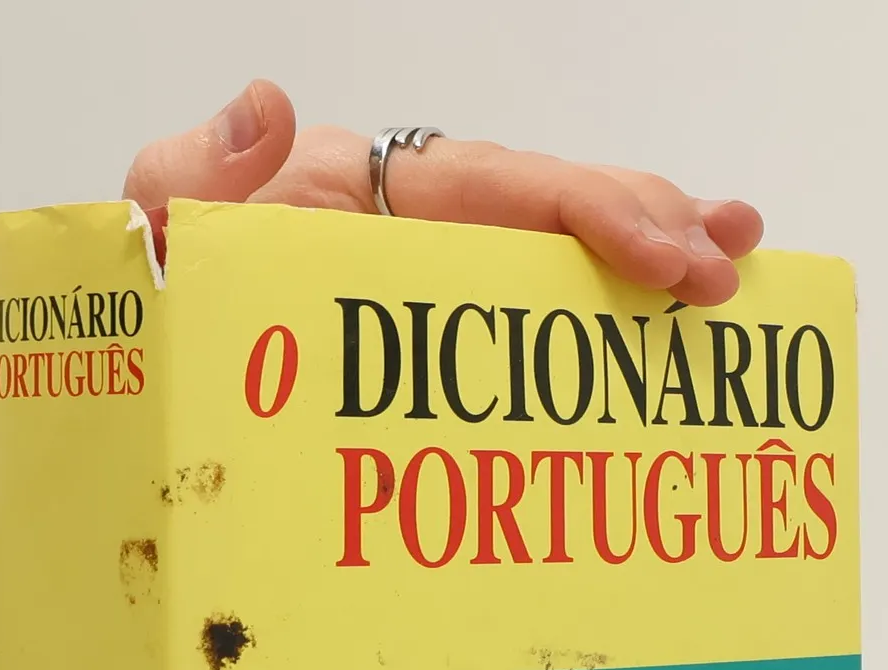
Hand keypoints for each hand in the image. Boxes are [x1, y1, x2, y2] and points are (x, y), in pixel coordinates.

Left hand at [122, 80, 761, 306]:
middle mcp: (419, 219)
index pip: (501, 188)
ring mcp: (440, 273)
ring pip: (564, 255)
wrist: (153, 346)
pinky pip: (539, 312)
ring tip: (734, 270)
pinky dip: (607, 310)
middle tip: (721, 275)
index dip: (589, 213)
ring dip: (655, 256)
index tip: (659, 255)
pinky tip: (673, 321)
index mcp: (369, 188)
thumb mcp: (161, 215)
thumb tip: (268, 106)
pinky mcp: (446, 324)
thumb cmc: (164, 279)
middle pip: (556, 212)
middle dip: (650, 232)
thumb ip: (198, 167)